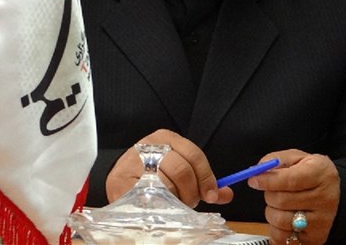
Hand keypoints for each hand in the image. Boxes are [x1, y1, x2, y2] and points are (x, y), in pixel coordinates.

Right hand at [105, 129, 233, 207]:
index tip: (211, 195)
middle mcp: (150, 144)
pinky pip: (147, 196)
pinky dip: (157, 204)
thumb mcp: (178, 168)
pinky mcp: (121, 180)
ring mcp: (134, 161)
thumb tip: (226, 194)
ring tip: (173, 205)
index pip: (194, 155)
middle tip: (189, 203)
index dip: (206, 177)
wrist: (120, 177)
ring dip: (174, 200)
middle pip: (181, 170)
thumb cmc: (152, 173)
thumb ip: (201, 180)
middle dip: (190, 192)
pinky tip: (159, 206)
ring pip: (165, 184)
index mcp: (167, 138)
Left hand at [247, 149, 338, 244]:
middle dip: (269, 195)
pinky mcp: (315, 237)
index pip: (290, 180)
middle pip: (282, 201)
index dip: (268, 181)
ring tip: (279, 205)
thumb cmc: (311, 173)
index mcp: (321, 173)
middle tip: (271, 190)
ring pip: (281, 220)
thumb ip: (276, 160)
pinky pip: (284, 237)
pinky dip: (276, 228)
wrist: (333, 192)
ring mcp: (321, 220)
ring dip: (271, 212)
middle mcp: (325, 198)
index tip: (253, 180)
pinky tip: (284, 217)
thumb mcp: (297, 157)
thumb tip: (257, 171)